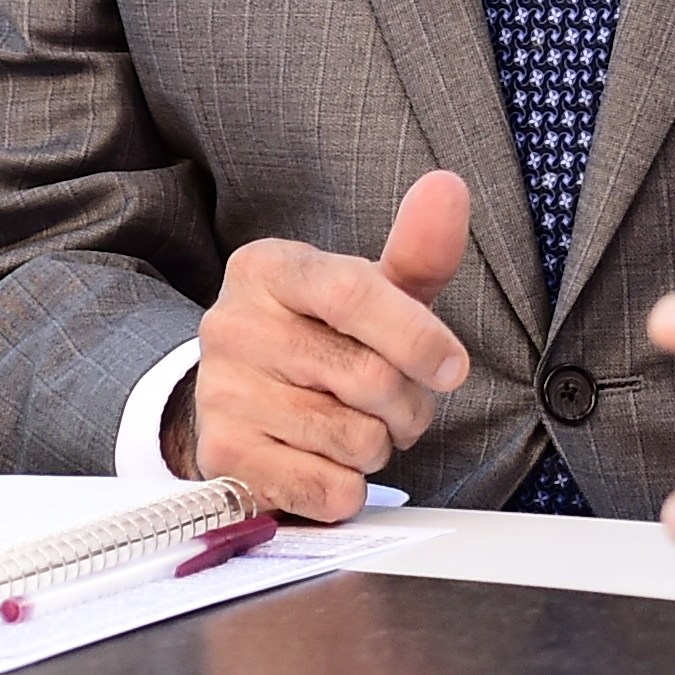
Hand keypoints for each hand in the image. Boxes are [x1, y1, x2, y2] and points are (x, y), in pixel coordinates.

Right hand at [177, 169, 473, 520]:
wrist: (240, 397)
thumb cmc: (322, 335)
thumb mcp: (370, 289)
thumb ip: (417, 249)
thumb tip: (449, 186)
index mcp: (267, 268)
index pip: (353, 294)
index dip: (418, 337)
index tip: (453, 368)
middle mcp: (231, 325)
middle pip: (366, 377)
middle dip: (411, 405)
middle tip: (404, 406)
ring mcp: (221, 393)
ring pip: (353, 439)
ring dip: (382, 445)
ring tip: (362, 428)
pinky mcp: (223, 457)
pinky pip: (325, 487)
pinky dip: (349, 487)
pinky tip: (331, 462)